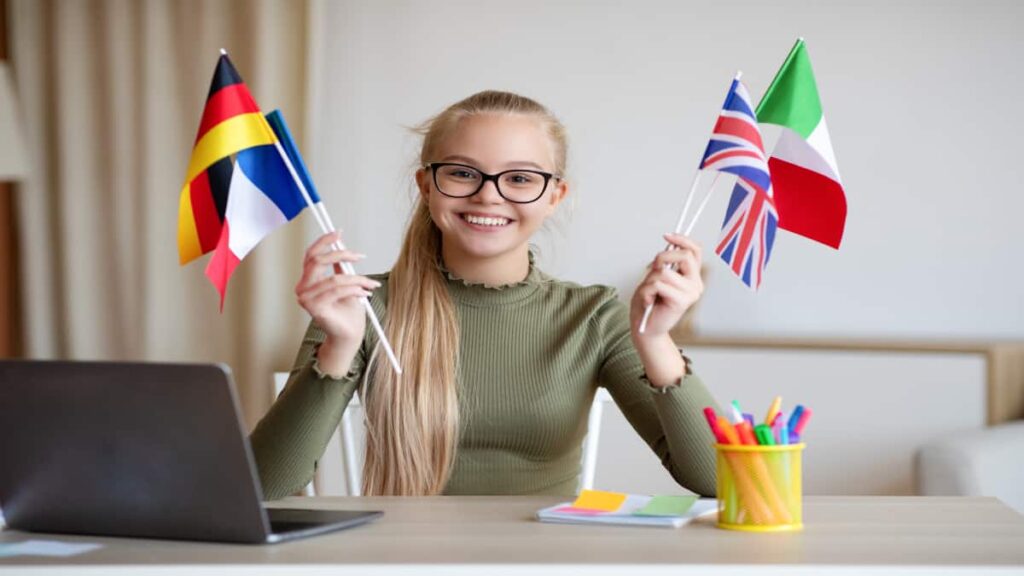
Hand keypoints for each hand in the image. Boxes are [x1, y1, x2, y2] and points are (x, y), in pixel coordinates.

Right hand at [295, 231, 379, 354]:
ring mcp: (306, 299)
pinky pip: (338, 290)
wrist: (350, 335)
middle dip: (341, 254)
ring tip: (370, 284)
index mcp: (306, 281)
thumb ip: (340, 267)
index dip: (324, 242)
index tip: (338, 232)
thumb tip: (342, 246)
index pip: (310, 255)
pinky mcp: (315, 308)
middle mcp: (302, 289)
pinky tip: (364, 293)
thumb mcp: (345, 283)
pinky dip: (355, 289)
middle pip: (317, 261)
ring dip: (357, 279)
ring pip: (334, 278)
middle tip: (359, 256)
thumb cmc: (347, 311)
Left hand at [631, 233, 704, 336]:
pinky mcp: (682, 302)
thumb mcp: (655, 276)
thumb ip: (664, 264)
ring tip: (649, 292)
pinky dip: (647, 291)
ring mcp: (691, 293)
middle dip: (662, 257)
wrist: (645, 328)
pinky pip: (659, 284)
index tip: (666, 236)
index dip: (682, 239)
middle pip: (685, 256)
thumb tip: (669, 246)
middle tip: (651, 268)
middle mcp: (696, 284)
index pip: (695, 250)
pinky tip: (649, 301)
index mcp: (692, 277)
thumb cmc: (649, 302)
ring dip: (650, 280)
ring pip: (666, 272)